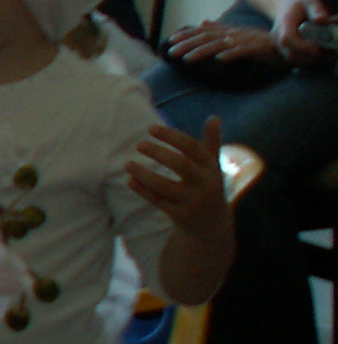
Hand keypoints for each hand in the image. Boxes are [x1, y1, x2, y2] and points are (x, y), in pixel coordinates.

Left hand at [127, 118, 228, 238]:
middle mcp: (205, 184)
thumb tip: (214, 117)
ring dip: (144, 174)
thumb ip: (212, 142)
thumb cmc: (209, 187)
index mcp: (212, 167)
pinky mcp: (181, 216)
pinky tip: (130, 181)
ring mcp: (193, 201)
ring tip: (128, 164)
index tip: (150, 128)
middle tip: (139, 144)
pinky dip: (143, 191)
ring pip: (165, 186)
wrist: (213, 226)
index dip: (171, 136)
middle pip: (181, 165)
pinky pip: (158, 202)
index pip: (192, 147)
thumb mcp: (213, 166)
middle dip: (159, 153)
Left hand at [165, 20, 289, 67]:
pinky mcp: (258, 48)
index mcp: (229, 31)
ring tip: (186, 59)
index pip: (203, 32)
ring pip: (220, 45)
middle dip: (187, 44)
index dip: (187, 35)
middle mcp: (234, 34)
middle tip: (171, 52)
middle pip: (207, 38)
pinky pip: (243, 52)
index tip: (170, 40)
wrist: (290, 43)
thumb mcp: (238, 35)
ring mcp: (246, 40)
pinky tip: (219, 60)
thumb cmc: (261, 42)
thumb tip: (202, 22)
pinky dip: (231, 55)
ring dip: (202, 51)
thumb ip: (220, 30)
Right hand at [272, 0, 333, 62]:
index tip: (320, 47)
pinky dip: (309, 59)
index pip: (288, 38)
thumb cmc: (299, 3)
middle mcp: (278, 38)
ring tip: (327, 51)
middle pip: (292, 54)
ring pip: (294, 60)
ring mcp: (280, 46)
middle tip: (329, 50)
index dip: (304, 45)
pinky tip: (320, 52)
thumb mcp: (310, 1)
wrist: (284, 6)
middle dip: (312, 56)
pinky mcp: (285, 51)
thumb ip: (316, 10)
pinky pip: (296, 60)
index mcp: (284, 25)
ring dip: (311, 59)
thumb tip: (322, 20)